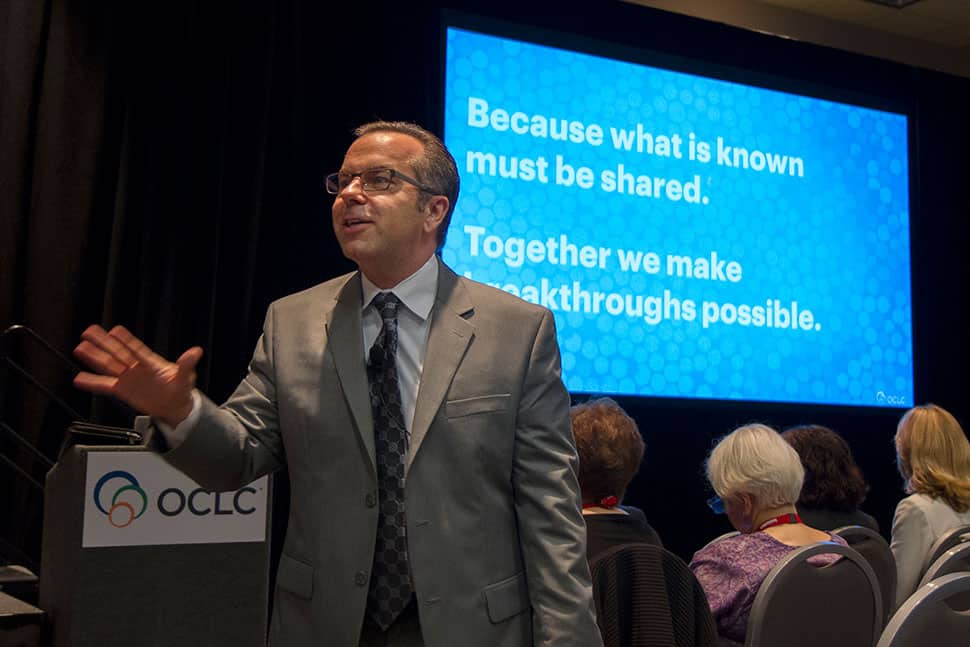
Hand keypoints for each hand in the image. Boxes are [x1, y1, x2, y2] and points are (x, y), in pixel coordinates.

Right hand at [73, 325, 202, 427]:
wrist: (174, 407)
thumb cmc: (180, 389)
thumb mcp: (186, 376)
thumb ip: (186, 364)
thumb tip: (196, 352)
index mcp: (150, 362)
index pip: (136, 348)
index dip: (126, 339)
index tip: (115, 330)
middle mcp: (136, 368)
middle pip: (117, 353)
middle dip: (103, 343)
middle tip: (89, 331)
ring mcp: (128, 379)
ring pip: (108, 366)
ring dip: (95, 358)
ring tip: (81, 348)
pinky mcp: (122, 391)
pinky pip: (105, 386)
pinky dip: (93, 383)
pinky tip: (80, 379)